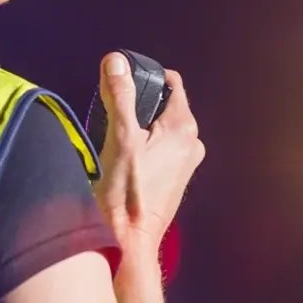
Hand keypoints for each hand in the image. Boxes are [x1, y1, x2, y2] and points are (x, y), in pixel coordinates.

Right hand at [94, 52, 204, 254]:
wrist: (128, 241)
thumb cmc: (125, 192)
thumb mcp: (119, 136)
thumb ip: (119, 95)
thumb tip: (116, 60)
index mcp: (183, 128)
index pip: (171, 82)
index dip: (145, 77)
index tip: (121, 85)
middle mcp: (191, 143)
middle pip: (163, 105)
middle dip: (138, 104)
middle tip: (111, 117)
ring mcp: (185, 162)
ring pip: (159, 127)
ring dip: (137, 127)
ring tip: (114, 141)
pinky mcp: (175, 178)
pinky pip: (159, 147)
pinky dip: (141, 145)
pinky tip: (122, 159)